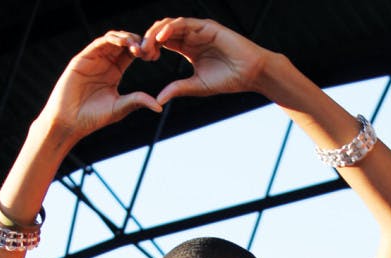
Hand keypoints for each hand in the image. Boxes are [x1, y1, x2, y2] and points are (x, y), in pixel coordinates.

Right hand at [41, 30, 162, 141]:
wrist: (70, 122)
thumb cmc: (93, 118)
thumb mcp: (120, 108)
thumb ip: (137, 101)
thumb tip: (160, 107)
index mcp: (115, 72)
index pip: (131, 53)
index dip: (144, 50)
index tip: (155, 56)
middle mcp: (104, 62)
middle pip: (123, 42)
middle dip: (137, 41)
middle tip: (148, 50)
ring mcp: (93, 59)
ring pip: (112, 39)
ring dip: (126, 39)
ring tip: (137, 47)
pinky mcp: (82, 58)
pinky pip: (99, 43)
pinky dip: (112, 40)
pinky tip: (124, 44)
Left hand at [142, 17, 270, 103]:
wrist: (250, 74)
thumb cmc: (227, 80)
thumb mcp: (196, 86)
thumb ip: (177, 88)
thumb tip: (157, 100)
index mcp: (187, 48)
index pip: (162, 43)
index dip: (150, 48)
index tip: (142, 59)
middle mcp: (191, 35)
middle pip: (163, 31)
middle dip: (149, 39)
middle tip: (141, 52)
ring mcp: (199, 29)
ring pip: (171, 25)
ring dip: (157, 33)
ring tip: (148, 46)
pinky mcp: (207, 26)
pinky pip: (185, 23)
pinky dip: (171, 29)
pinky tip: (162, 38)